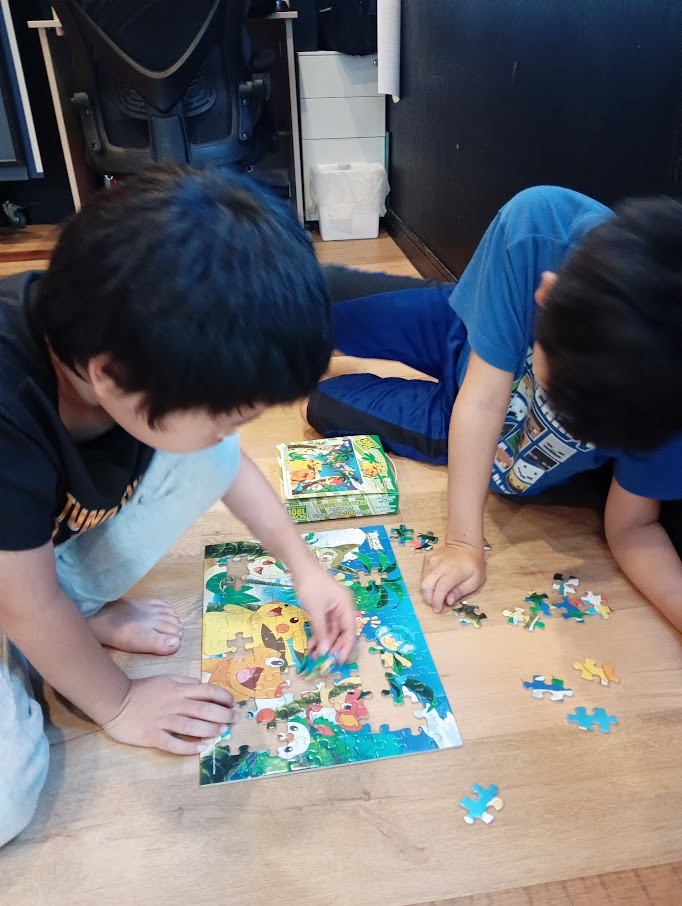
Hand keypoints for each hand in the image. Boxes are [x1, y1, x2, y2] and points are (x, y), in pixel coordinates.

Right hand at [102, 675, 235, 754]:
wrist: (115, 701)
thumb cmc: (142, 690)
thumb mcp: (165, 678)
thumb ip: (184, 682)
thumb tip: (202, 685)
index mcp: (178, 689)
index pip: (207, 691)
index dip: (223, 697)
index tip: (233, 703)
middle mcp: (174, 704)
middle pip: (204, 709)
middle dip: (223, 714)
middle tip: (235, 719)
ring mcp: (164, 721)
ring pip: (193, 726)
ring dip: (211, 729)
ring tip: (223, 732)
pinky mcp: (153, 736)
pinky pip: (174, 743)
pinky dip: (188, 747)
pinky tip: (201, 748)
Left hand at [292, 564, 357, 661]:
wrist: (300, 566)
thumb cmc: (311, 586)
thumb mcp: (315, 610)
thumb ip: (321, 631)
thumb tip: (324, 651)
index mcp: (346, 605)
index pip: (350, 630)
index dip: (345, 646)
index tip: (338, 660)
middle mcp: (342, 607)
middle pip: (341, 631)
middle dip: (333, 645)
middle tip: (324, 660)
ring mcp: (333, 607)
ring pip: (331, 629)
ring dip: (324, 641)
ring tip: (314, 654)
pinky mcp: (324, 606)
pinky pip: (324, 623)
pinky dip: (319, 632)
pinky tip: (312, 643)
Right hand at [420, 541, 485, 612]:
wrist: (465, 545)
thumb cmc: (473, 565)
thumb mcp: (475, 581)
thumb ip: (460, 592)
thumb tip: (448, 601)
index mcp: (453, 571)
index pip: (440, 589)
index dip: (437, 602)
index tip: (438, 610)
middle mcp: (439, 565)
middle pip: (425, 586)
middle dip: (428, 598)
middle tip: (436, 603)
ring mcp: (431, 559)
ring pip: (423, 581)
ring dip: (428, 591)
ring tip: (438, 592)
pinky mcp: (427, 557)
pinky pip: (423, 574)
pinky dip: (428, 581)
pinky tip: (436, 581)